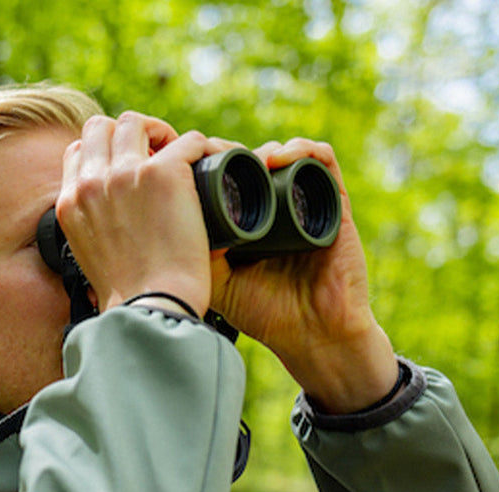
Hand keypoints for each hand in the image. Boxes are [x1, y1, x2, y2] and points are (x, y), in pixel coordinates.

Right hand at [55, 111, 223, 313]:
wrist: (151, 309)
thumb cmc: (130, 296)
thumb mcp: (89, 259)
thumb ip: (93, 230)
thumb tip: (109, 224)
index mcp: (70, 203)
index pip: (79, 151)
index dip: (105, 152)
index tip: (129, 167)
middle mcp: (92, 183)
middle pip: (102, 126)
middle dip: (128, 134)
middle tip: (156, 155)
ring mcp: (126, 174)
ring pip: (137, 122)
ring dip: (160, 132)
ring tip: (180, 155)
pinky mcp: (164, 174)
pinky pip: (188, 140)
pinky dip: (201, 149)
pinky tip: (209, 166)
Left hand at [208, 139, 397, 412]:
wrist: (314, 335)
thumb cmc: (265, 314)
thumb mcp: (216, 283)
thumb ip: (193, 255)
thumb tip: (163, 223)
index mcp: (247, 221)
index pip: (226, 177)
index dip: (207, 163)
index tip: (189, 165)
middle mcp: (276, 207)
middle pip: (252, 160)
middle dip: (230, 152)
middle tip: (210, 157)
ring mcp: (306, 202)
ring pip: (283, 154)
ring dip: (262, 149)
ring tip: (244, 159)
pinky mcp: (335, 202)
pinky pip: (322, 160)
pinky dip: (301, 149)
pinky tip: (276, 159)